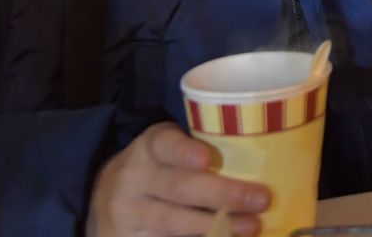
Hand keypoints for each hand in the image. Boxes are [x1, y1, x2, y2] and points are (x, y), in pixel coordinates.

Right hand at [86, 123, 272, 236]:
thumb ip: (201, 150)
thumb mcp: (169, 150)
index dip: (184, 151)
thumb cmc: (159, 168)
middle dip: (222, 195)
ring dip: (216, 226)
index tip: (206, 159)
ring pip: (171, 222)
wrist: (104, 198)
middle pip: (178, 188)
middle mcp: (133, 178)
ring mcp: (127, 214)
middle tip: (262, 199)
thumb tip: (267, 160)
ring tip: (252, 226)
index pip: (165, 144)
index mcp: (149, 147)